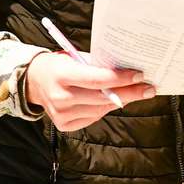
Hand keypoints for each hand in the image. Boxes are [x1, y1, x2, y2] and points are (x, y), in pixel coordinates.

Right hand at [25, 52, 155, 131]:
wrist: (33, 81)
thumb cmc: (59, 65)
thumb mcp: (75, 57)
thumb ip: (97, 65)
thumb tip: (127, 69)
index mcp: (62, 76)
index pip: (98, 79)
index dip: (121, 78)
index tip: (140, 75)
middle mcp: (61, 97)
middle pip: (103, 97)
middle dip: (130, 92)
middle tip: (149, 88)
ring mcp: (62, 114)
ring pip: (101, 109)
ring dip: (121, 101)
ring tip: (137, 93)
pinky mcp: (65, 125)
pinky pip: (94, 117)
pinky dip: (105, 108)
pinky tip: (115, 100)